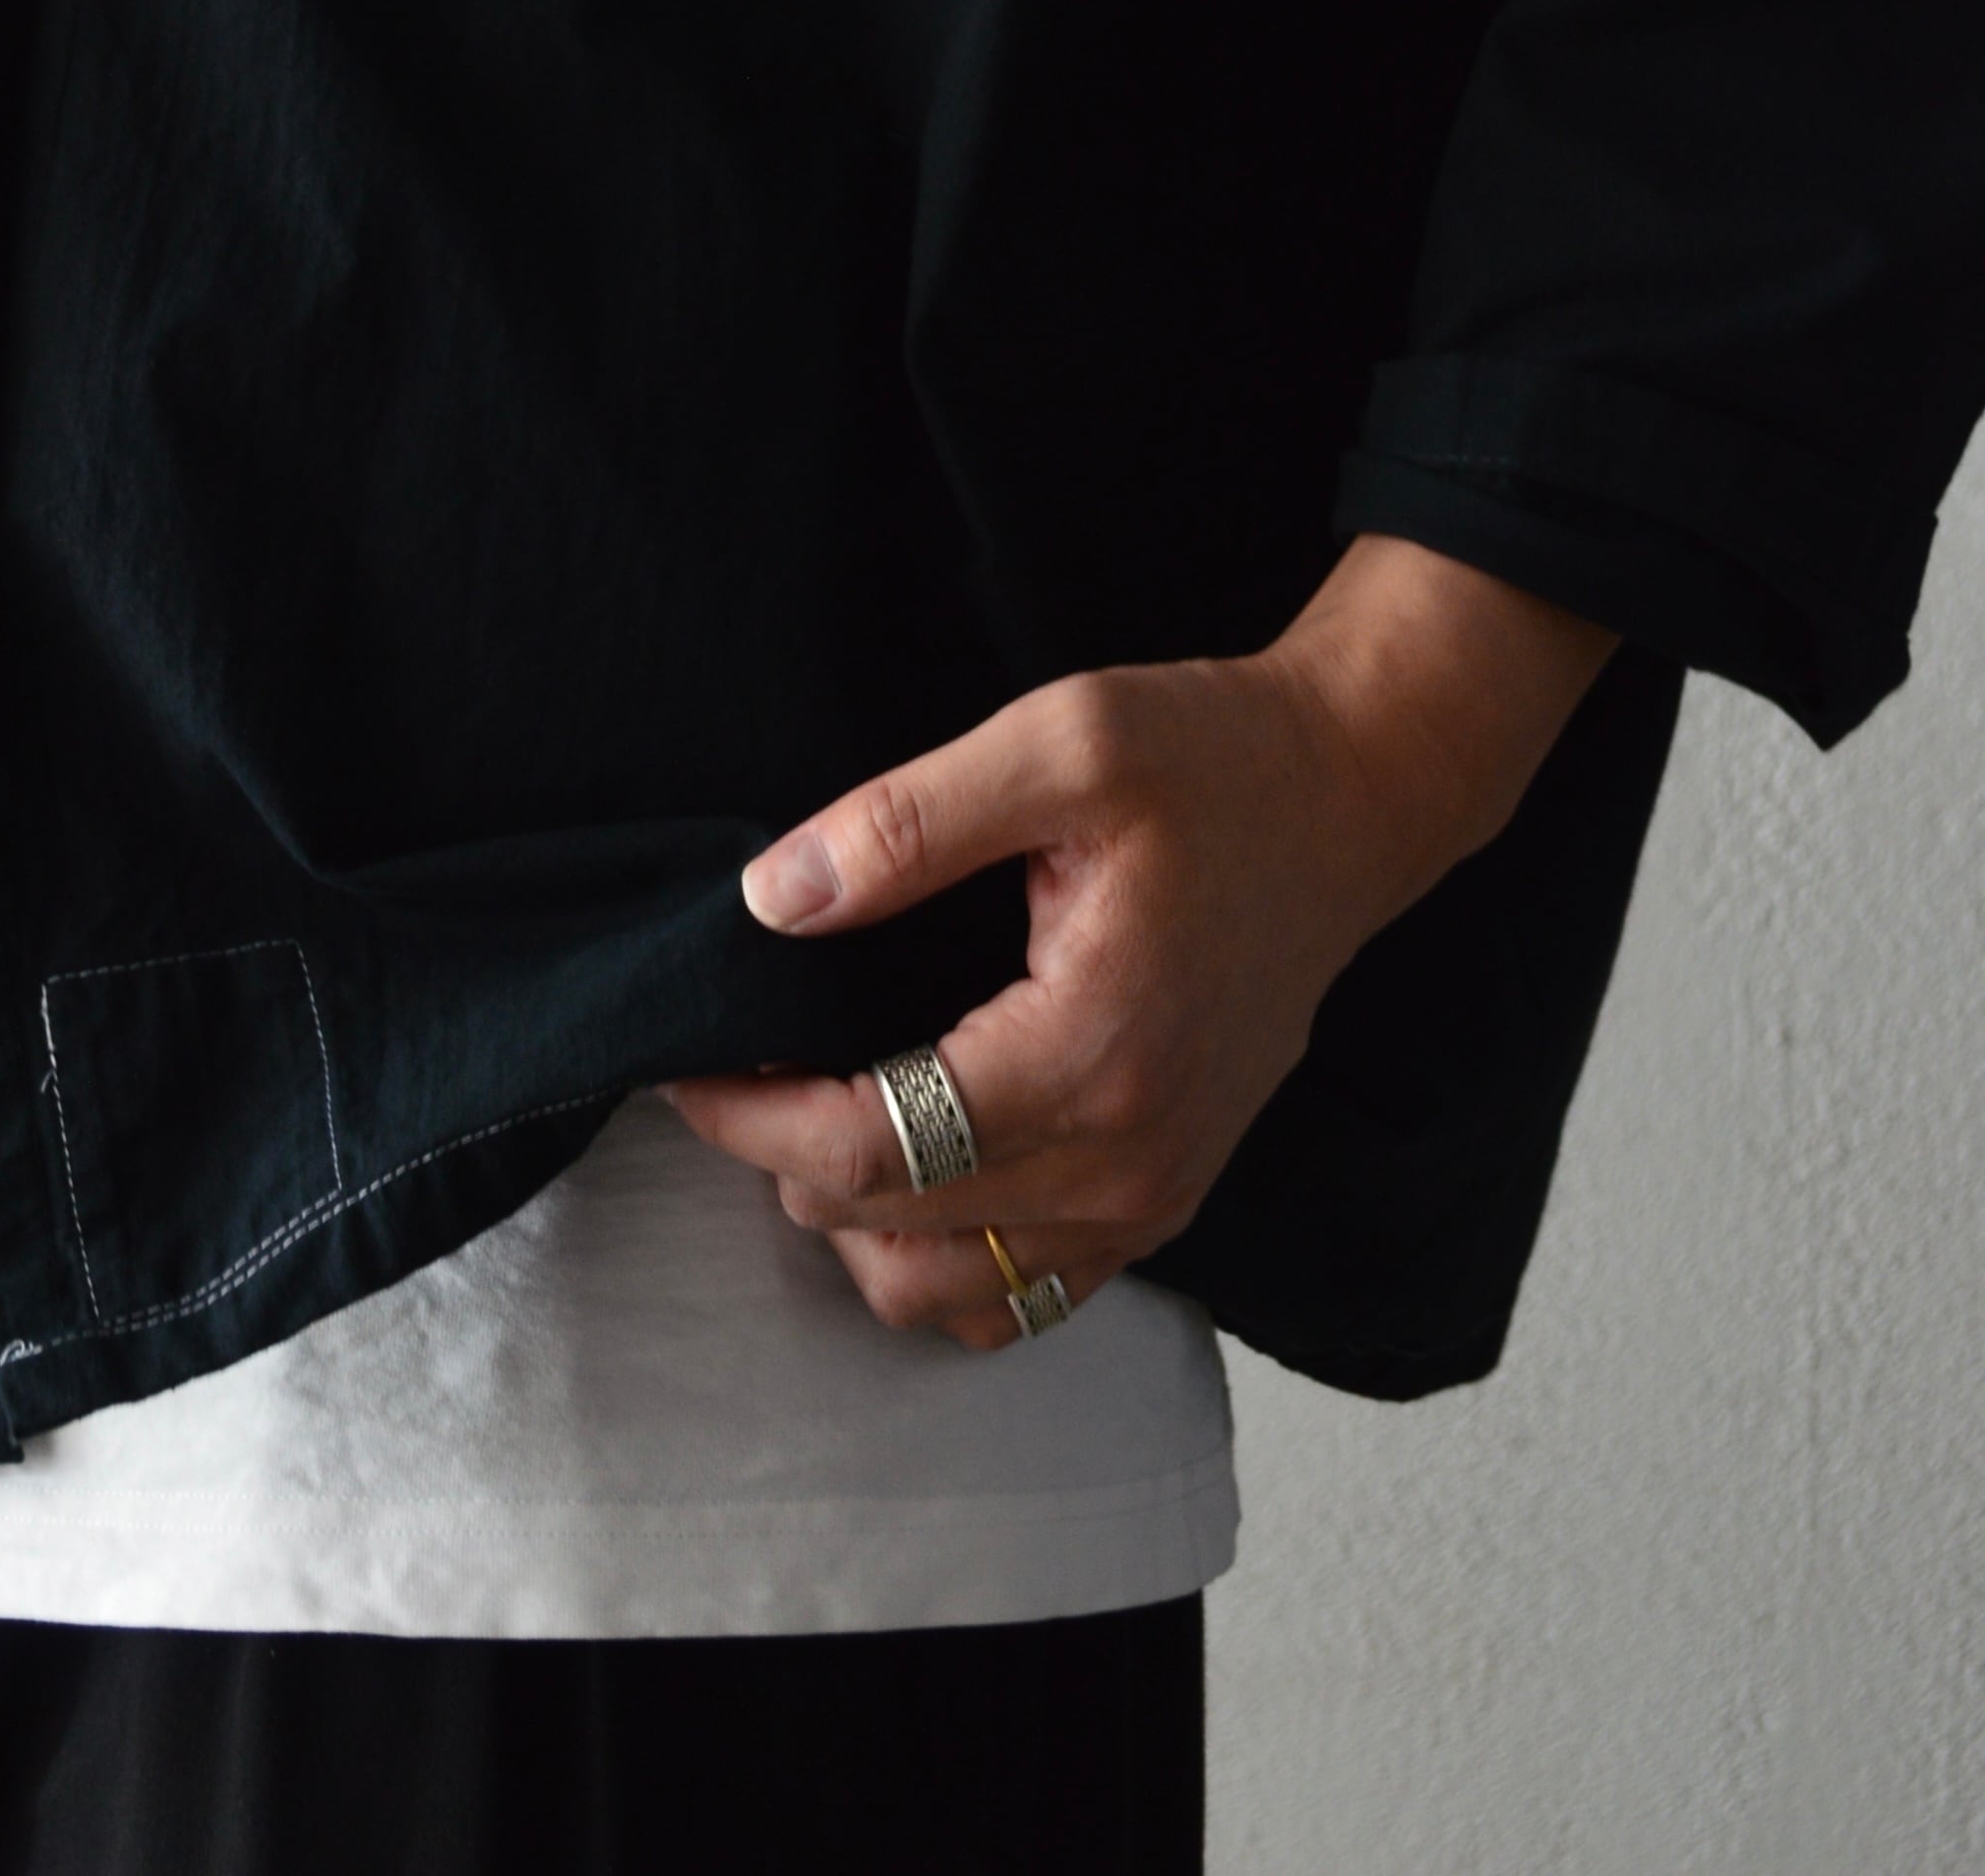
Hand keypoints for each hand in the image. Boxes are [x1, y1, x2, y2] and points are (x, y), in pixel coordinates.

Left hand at [666, 533, 1613, 1349]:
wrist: (1350, 800)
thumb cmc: (1213, 760)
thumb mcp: (1057, 740)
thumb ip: (906, 824)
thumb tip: (772, 901)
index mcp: (1091, 1054)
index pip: (870, 1153)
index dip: (747, 1120)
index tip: (685, 1063)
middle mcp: (1128, 1160)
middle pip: (890, 1236)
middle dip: (784, 1159)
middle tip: (742, 1062)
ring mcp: (1154, 1198)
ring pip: (947, 1295)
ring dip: (855, 1222)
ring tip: (818, 1103)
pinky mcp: (1165, 1200)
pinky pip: (1020, 1293)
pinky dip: (938, 1251)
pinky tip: (907, 1152)